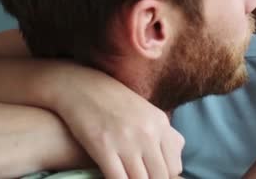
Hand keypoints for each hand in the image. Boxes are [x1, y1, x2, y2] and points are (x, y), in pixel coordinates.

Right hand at [39, 63, 184, 178]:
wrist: (80, 85)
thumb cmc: (112, 101)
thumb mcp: (144, 111)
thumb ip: (161, 133)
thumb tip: (175, 159)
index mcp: (160, 123)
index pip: (174, 166)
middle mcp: (148, 132)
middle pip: (159, 176)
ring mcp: (126, 140)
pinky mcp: (103, 146)